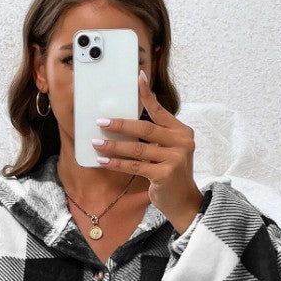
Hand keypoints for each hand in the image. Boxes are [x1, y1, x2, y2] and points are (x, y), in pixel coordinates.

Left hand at [92, 70, 202, 233]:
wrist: (184, 202)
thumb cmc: (171, 175)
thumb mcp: (168, 151)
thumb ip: (156, 136)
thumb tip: (128, 122)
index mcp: (182, 132)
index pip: (160, 111)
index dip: (147, 96)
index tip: (137, 78)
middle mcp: (181, 142)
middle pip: (145, 129)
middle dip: (120, 125)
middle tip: (101, 122)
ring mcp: (175, 158)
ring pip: (137, 148)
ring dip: (114, 146)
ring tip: (96, 144)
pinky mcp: (165, 174)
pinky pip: (135, 166)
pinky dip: (118, 164)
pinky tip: (104, 161)